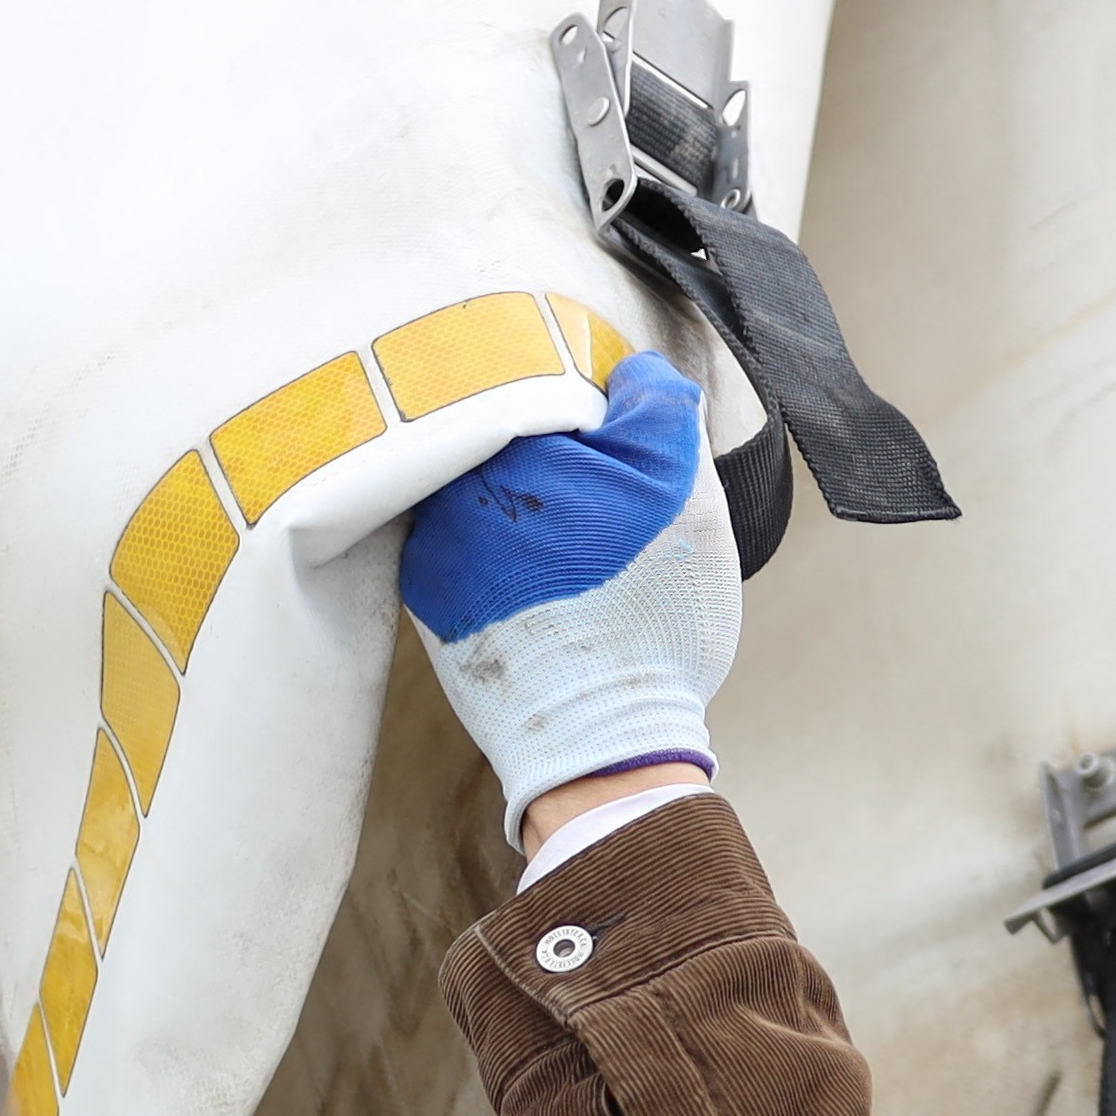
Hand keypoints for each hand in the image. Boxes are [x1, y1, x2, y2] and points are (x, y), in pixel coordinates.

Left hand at [403, 351, 731, 837]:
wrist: (600, 744)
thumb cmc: (651, 613)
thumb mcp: (687, 487)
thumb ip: (658, 404)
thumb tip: (631, 372)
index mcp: (511, 442)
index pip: (550, 377)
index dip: (601, 409)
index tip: (627, 445)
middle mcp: (451, 483)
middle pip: (512, 434)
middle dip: (563, 457)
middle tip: (610, 509)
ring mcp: (432, 542)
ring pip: (488, 488)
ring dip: (531, 504)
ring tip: (583, 554)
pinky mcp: (428, 595)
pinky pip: (466, 541)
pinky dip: (503, 550)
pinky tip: (549, 587)